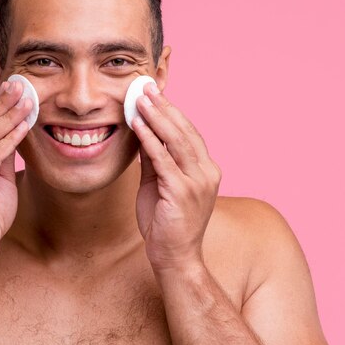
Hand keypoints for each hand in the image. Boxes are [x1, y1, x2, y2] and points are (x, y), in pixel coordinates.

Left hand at [132, 82, 221, 271]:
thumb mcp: (160, 186)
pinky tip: (138, 125)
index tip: (153, 93)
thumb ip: (154, 161)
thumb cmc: (166, 224)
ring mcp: (197, 181)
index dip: (170, 111)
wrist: (175, 257)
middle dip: (163, 106)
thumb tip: (143, 134)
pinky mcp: (182, 191)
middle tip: (144, 86)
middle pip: (184, 130)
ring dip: (156, 116)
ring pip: (176, 140)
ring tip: (139, 98)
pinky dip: (150, 139)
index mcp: (206, 169)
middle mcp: (207, 171)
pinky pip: (163, 159)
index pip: (188, 132)